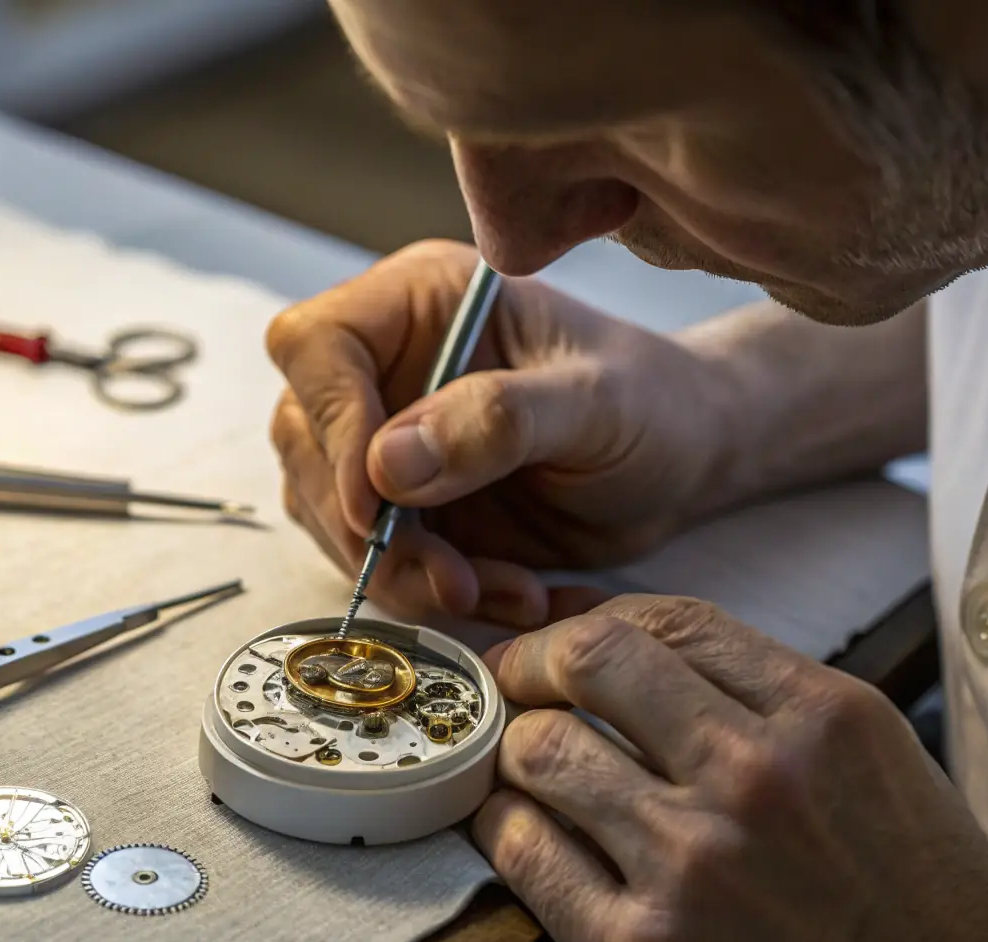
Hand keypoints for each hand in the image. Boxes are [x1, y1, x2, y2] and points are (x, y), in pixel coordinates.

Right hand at [267, 240, 742, 629]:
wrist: (682, 463)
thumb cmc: (652, 404)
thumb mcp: (596, 404)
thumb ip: (498, 421)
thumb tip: (384, 467)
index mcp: (420, 302)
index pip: (316, 346)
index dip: (330, 425)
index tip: (376, 504)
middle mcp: (385, 366)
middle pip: (305, 441)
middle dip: (366, 526)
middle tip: (448, 579)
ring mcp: (384, 440)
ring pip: (328, 512)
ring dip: (398, 571)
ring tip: (492, 592)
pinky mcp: (402, 508)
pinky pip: (374, 559)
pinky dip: (426, 593)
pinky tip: (503, 595)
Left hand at [474, 596, 987, 941]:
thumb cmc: (905, 887)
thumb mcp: (863, 753)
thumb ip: (751, 686)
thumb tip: (612, 632)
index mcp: (821, 716)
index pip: (665, 620)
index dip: (588, 619)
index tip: (557, 641)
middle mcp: (756, 779)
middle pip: (588, 662)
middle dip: (530, 662)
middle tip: (512, 681)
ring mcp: (694, 866)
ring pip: (540, 752)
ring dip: (514, 748)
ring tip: (523, 762)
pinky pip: (524, 852)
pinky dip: (503, 826)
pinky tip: (518, 826)